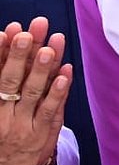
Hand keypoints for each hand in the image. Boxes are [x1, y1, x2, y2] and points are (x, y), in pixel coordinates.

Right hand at [0, 19, 71, 164]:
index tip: (8, 30)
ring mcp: (21, 125)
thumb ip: (0, 81)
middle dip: (22, 52)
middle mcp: (1, 114)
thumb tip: (4, 44)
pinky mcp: (40, 134)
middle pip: (11, 79)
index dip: (0, 52)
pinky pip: (50, 110)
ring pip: (32, 92)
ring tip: (50, 46)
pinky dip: (59, 91)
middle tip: (30, 30)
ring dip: (42, 68)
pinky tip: (66, 73)